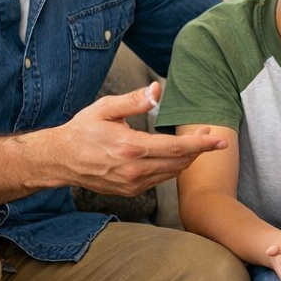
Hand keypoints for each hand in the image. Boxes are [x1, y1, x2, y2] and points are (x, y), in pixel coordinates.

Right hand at [44, 83, 225, 195]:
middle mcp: (134, 170)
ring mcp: (132, 183)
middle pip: (179, 162)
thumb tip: (157, 90)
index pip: (175, 147)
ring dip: (188, 159)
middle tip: (210, 135)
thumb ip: (134, 100)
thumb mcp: (105, 108)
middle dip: (199, 149)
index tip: (220, 140)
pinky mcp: (130, 190)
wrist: (60, 159)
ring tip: (196, 143)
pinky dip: (172, 167)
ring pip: (172, 172)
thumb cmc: (82, 130)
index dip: (201, 144)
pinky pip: (160, 179)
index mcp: (130, 148)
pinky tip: (174, 155)